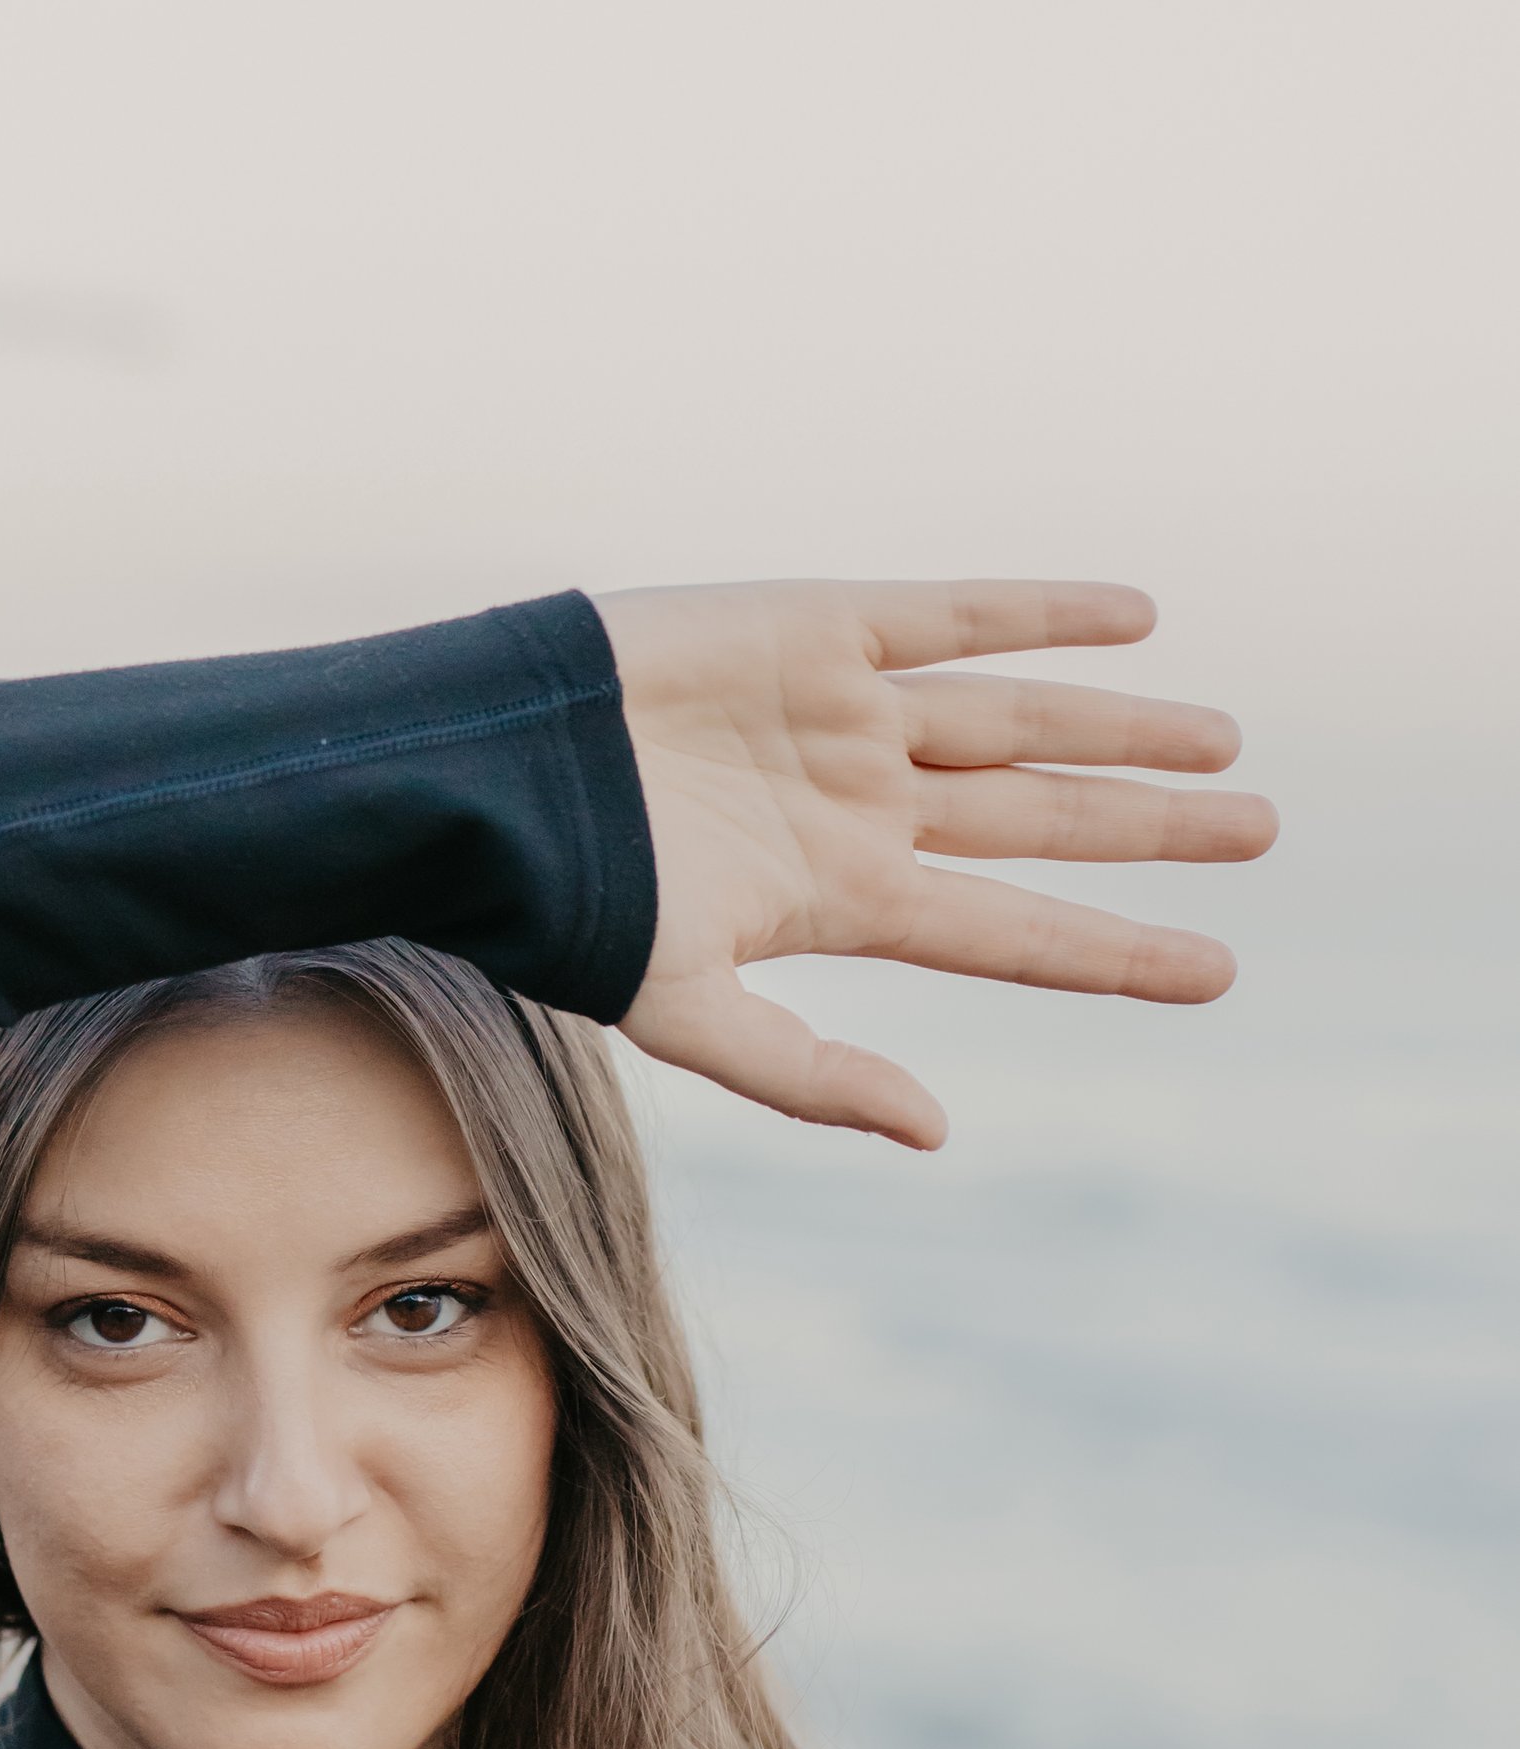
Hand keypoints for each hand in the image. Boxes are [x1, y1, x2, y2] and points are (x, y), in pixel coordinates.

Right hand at [591, 579, 1275, 1145]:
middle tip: (1262, 832)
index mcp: (842, 902)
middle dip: (1148, 831)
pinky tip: (1135, 616)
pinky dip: (1041, 613)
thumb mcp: (687, 1015)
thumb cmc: (570, 907)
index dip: (1114, 953)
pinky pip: (952, 616)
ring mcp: (845, 716)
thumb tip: (937, 1135)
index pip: (1013, 935)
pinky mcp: (817, 625)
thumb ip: (806, 1074)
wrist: (486, 778)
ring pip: (1019, 723)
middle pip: (1038, 823)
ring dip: (1122, 730)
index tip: (1217, 973)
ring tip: (1225, 743)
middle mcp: (861, 808)